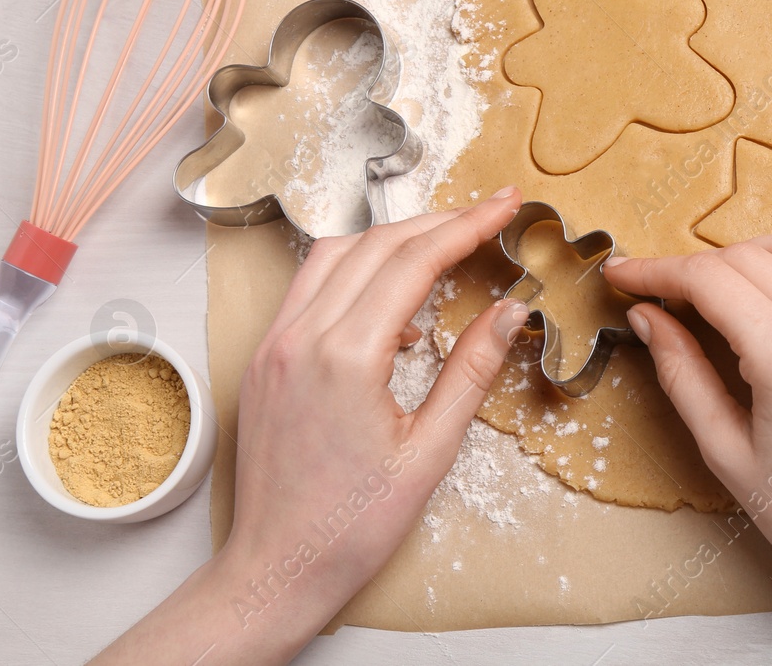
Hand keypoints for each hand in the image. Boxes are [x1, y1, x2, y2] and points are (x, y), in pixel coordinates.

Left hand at [93, 190, 528, 665]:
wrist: (278, 567)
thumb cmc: (352, 525)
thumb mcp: (430, 451)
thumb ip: (470, 370)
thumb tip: (509, 311)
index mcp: (345, 357)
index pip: (414, 261)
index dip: (466, 226)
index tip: (505, 205)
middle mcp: (300, 338)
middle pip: (376, 244)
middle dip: (437, 221)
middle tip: (488, 213)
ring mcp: (273, 344)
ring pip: (336, 254)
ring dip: (392, 238)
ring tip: (443, 242)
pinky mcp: (263, 358)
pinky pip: (310, 287)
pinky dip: (355, 272)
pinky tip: (391, 302)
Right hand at [604, 231, 771, 665]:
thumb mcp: (727, 453)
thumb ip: (682, 374)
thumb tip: (648, 317)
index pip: (707, 279)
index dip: (654, 270)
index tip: (623, 274)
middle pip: (747, 256)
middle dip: (693, 266)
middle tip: (659, 292)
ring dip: (749, 256)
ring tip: (718, 290)